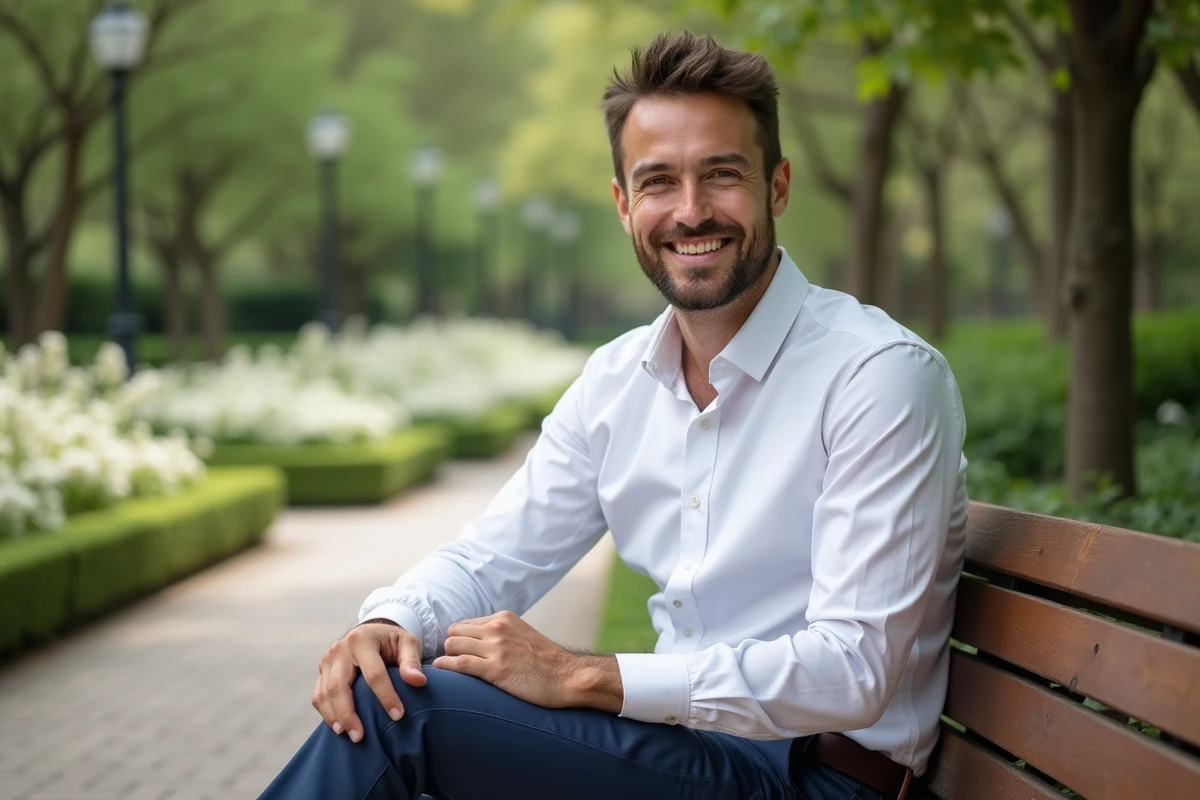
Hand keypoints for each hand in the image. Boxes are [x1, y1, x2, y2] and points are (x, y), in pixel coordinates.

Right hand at [312, 621, 425, 743]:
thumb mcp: (407, 643)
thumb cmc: (391, 641)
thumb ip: (411, 661)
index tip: (398, 716)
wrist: (372, 632)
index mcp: (362, 640)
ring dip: (334, 717)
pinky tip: (339, 728)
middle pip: (339, 685)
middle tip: (360, 737)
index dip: (386, 695)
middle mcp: (340, 649)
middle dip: (348, 713)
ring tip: (349, 735)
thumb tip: (417, 681)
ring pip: (324, 693)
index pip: (373, 673)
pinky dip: (326, 713)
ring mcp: (327, 660)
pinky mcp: (322, 672)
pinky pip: (318, 696)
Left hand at [433, 610, 621, 711]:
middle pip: (455, 631)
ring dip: (446, 656)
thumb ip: (503, 633)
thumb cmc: (547, 661)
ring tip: (444, 666)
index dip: (458, 637)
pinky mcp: (496, 669)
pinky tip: (440, 669)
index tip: (455, 649)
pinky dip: (446, 666)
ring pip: (454, 645)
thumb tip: (481, 641)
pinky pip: (460, 664)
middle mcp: (498, 629)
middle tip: (449, 659)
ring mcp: (496, 649)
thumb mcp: (523, 634)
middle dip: (450, 645)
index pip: (466, 623)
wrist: (567, 677)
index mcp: (504, 618)